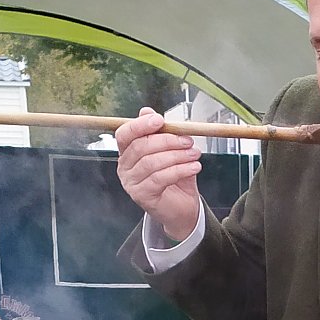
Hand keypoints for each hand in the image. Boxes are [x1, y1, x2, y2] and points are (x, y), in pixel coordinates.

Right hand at [115, 106, 202, 243]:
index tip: (161, 120)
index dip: (140, 125)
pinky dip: (179, 170)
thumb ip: (160, 133)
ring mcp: (131, 183)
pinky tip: (194, 167)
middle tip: (188, 140)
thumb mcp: (170, 151)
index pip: (125, 134)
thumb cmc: (175, 178)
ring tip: (195, 154)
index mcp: (127, 152)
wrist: (182, 208)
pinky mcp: (142, 196)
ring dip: (177, 156)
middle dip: (167, 140)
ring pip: (152, 162)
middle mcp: (124, 167)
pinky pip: (160, 178)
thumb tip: (147, 111)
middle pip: (141, 146)